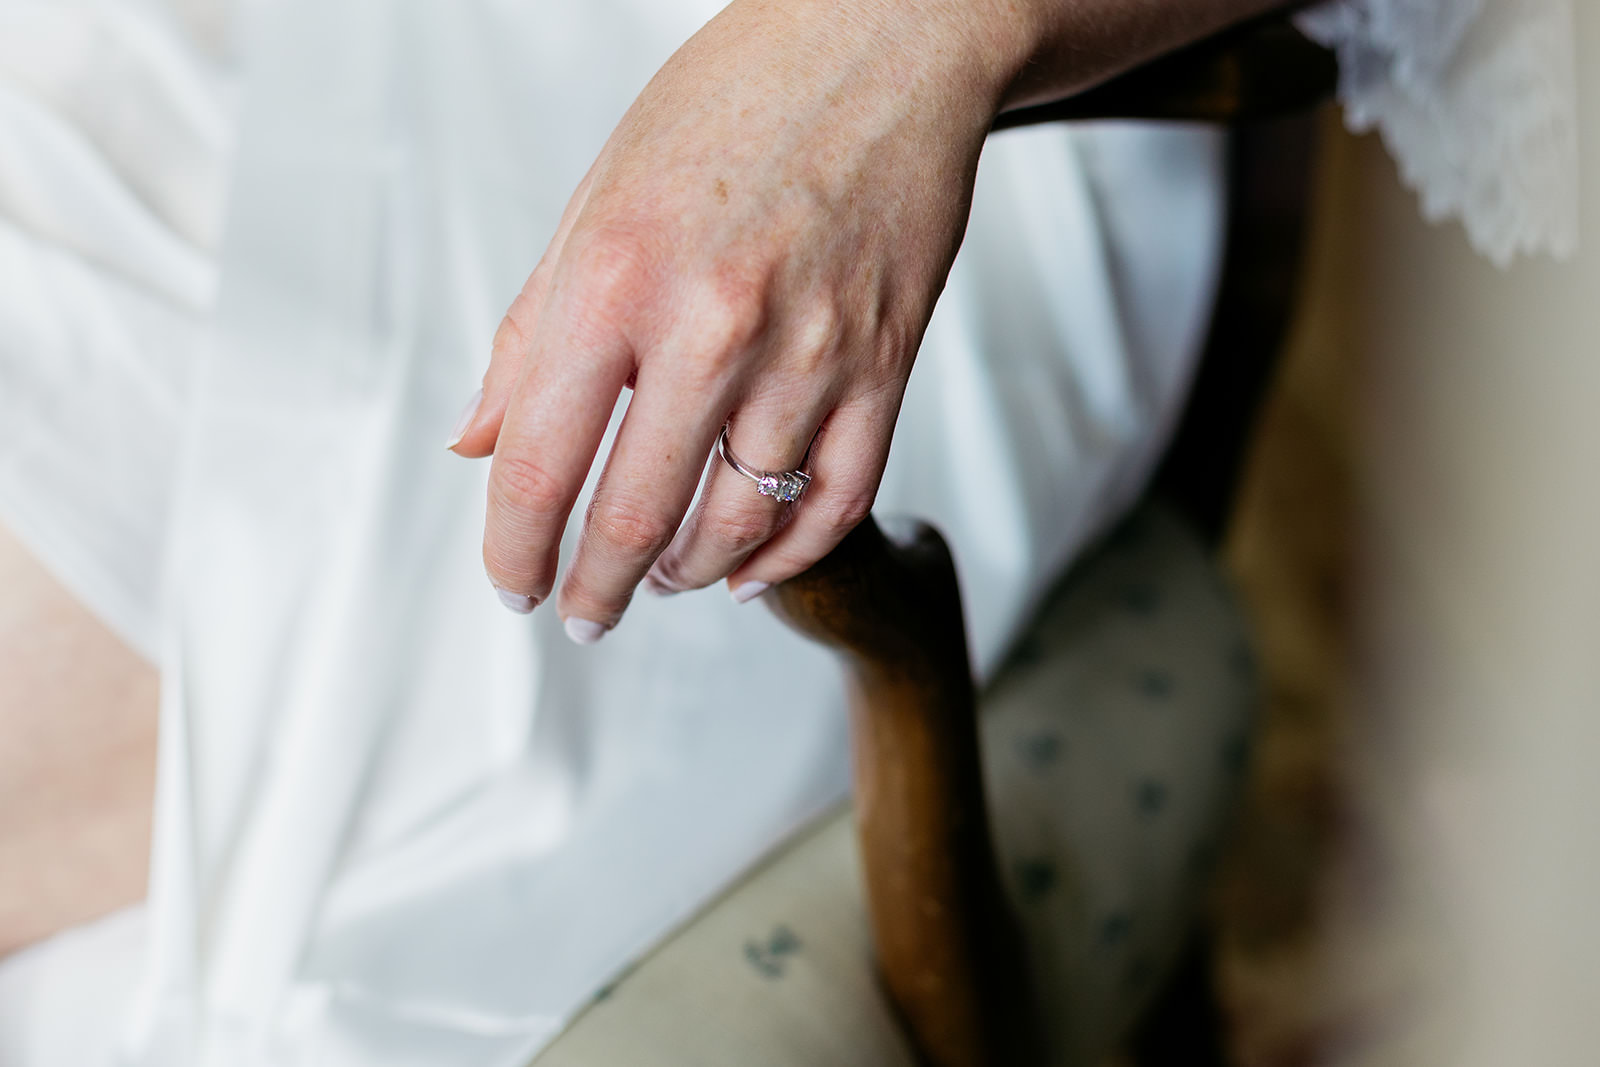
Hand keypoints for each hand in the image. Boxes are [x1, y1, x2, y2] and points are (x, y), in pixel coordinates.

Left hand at [446, 0, 1266, 639]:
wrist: (884, 41)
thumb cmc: (733, 104)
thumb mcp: (598, 198)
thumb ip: (531, 330)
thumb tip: (478, 440)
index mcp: (615, 277)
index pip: (539, 465)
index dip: (515, 552)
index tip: (514, 588)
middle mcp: (711, 325)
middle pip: (636, 520)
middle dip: (594, 591)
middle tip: (583, 615)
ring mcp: (809, 352)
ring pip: (738, 525)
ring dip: (687, 575)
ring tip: (662, 580)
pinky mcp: (884, 365)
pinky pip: (835, 500)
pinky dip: (787, 556)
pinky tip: (752, 567)